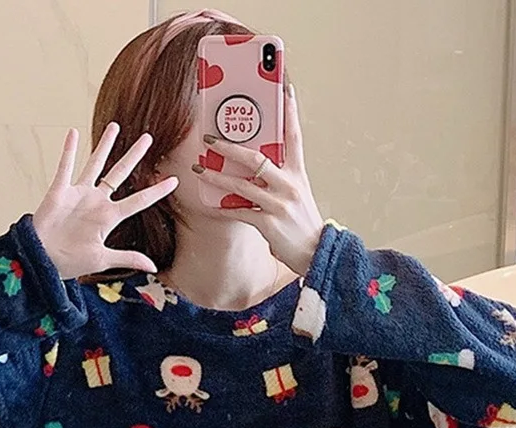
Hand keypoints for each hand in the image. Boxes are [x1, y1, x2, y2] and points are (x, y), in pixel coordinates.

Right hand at [33, 123, 178, 279]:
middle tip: (148, 138)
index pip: (139, 200)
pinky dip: (69, 151)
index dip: (156, 191)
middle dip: (134, 155)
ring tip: (114, 126)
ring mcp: (79, 194)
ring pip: (95, 164)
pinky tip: (73, 134)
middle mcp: (97, 201)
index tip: (174, 181)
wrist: (43, 260)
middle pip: (120, 173)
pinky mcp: (60, 191)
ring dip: (104, 145)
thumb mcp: (103, 260)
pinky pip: (65, 167)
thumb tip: (153, 267)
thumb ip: (128, 258)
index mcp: (109, 217)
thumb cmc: (71, 262)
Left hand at [193, 86, 323, 275]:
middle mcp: (289, 185)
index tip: (284, 87)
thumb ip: (279, 177)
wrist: (316, 252)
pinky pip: (239, 213)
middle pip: (257, 158)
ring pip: (242, 185)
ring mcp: (279, 205)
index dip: (289, 111)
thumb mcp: (297, 194)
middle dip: (230, 147)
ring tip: (199, 170)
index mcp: (298, 174)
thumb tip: (254, 166)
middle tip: (210, 139)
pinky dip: (222, 208)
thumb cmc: (301, 222)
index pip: (294, 136)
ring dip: (217, 177)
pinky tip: (210, 204)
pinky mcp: (269, 224)